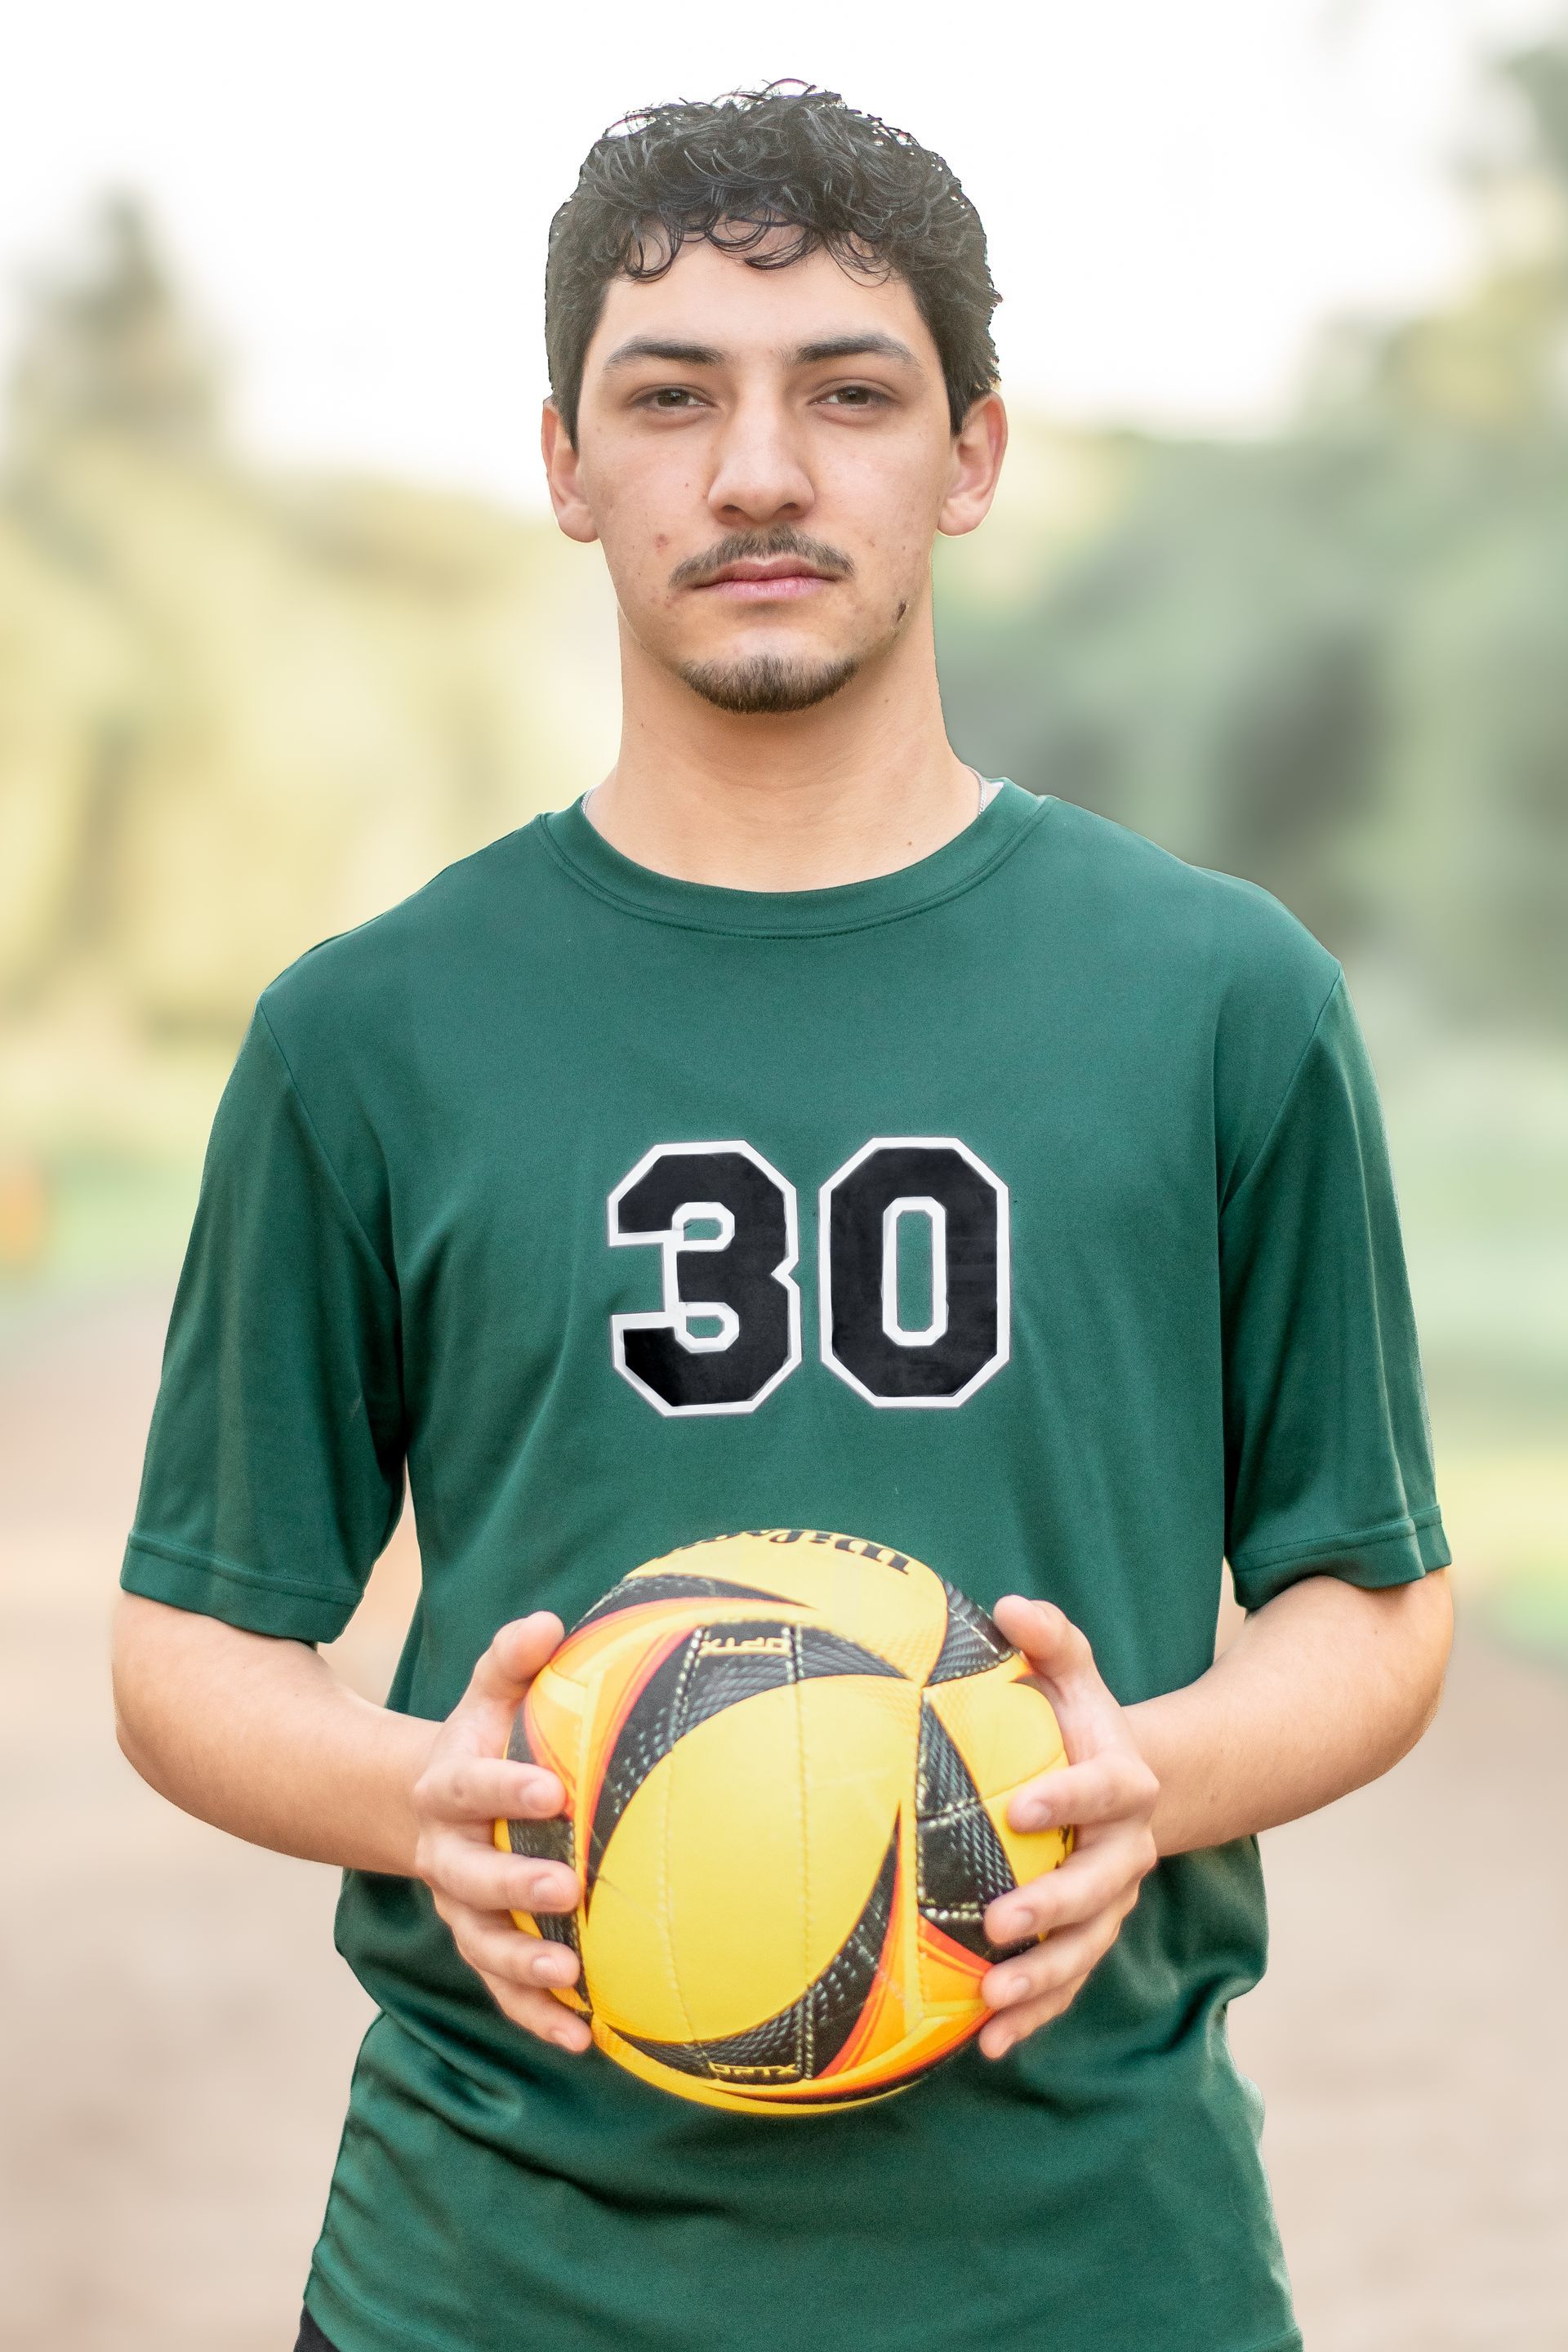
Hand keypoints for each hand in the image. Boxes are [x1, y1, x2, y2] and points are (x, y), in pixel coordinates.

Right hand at [411, 1613, 590, 2052]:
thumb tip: (550, 1621)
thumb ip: (511, 1661)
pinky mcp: (482, 1948)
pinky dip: (538, 2017)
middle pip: (473, 1878)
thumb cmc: (483, 1739)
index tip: (552, 1791)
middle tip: (567, 1889)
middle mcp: (446, 1856)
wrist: (426, 1805)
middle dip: (516, 1886)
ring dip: (525, 1967)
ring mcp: (461, 1910)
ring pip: (485, 1945)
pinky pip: (504, 1992)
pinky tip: (584, 2041)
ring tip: (571, 1978)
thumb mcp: (487, 1695)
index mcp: (447, 1787)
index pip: (472, 1786)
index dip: (505, 1789)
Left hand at [976, 1596, 1158, 2057]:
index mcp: (1124, 1783)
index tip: (1016, 1806)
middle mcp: (1126, 1852)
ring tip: (989, 2000)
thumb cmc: (1076, 1721)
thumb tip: (1007, 1605)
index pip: (1106, 1791)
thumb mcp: (1073, 1673)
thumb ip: (1050, 1638)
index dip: (1068, 1798)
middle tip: (998, 1921)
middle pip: (1100, 1887)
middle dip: (1052, 1907)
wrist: (1122, 1785)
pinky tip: (987, 2048)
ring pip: (1086, 1950)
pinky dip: (1033, 2017)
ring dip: (1041, 1978)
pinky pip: (1066, 1986)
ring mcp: (1111, 1904)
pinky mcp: (1089, 1941)